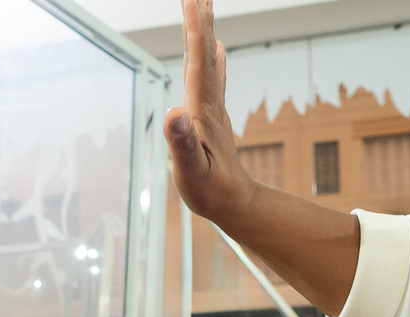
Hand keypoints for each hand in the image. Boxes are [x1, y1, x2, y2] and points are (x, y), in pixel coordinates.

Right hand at [164, 0, 257, 226]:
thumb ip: (181, 143)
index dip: (196, 30)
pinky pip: (209, 74)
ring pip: (208, 59)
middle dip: (200, 18)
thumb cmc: (211, 191)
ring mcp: (212, 107)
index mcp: (203, 110)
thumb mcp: (191, 171)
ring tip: (202, 4)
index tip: (193, 0)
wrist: (235, 203)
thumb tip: (174, 112)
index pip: (198, 62)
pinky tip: (214, 46)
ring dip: (204, 30)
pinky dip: (209, 53)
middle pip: (205, 51)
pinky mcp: (211, 114)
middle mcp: (210, 102)